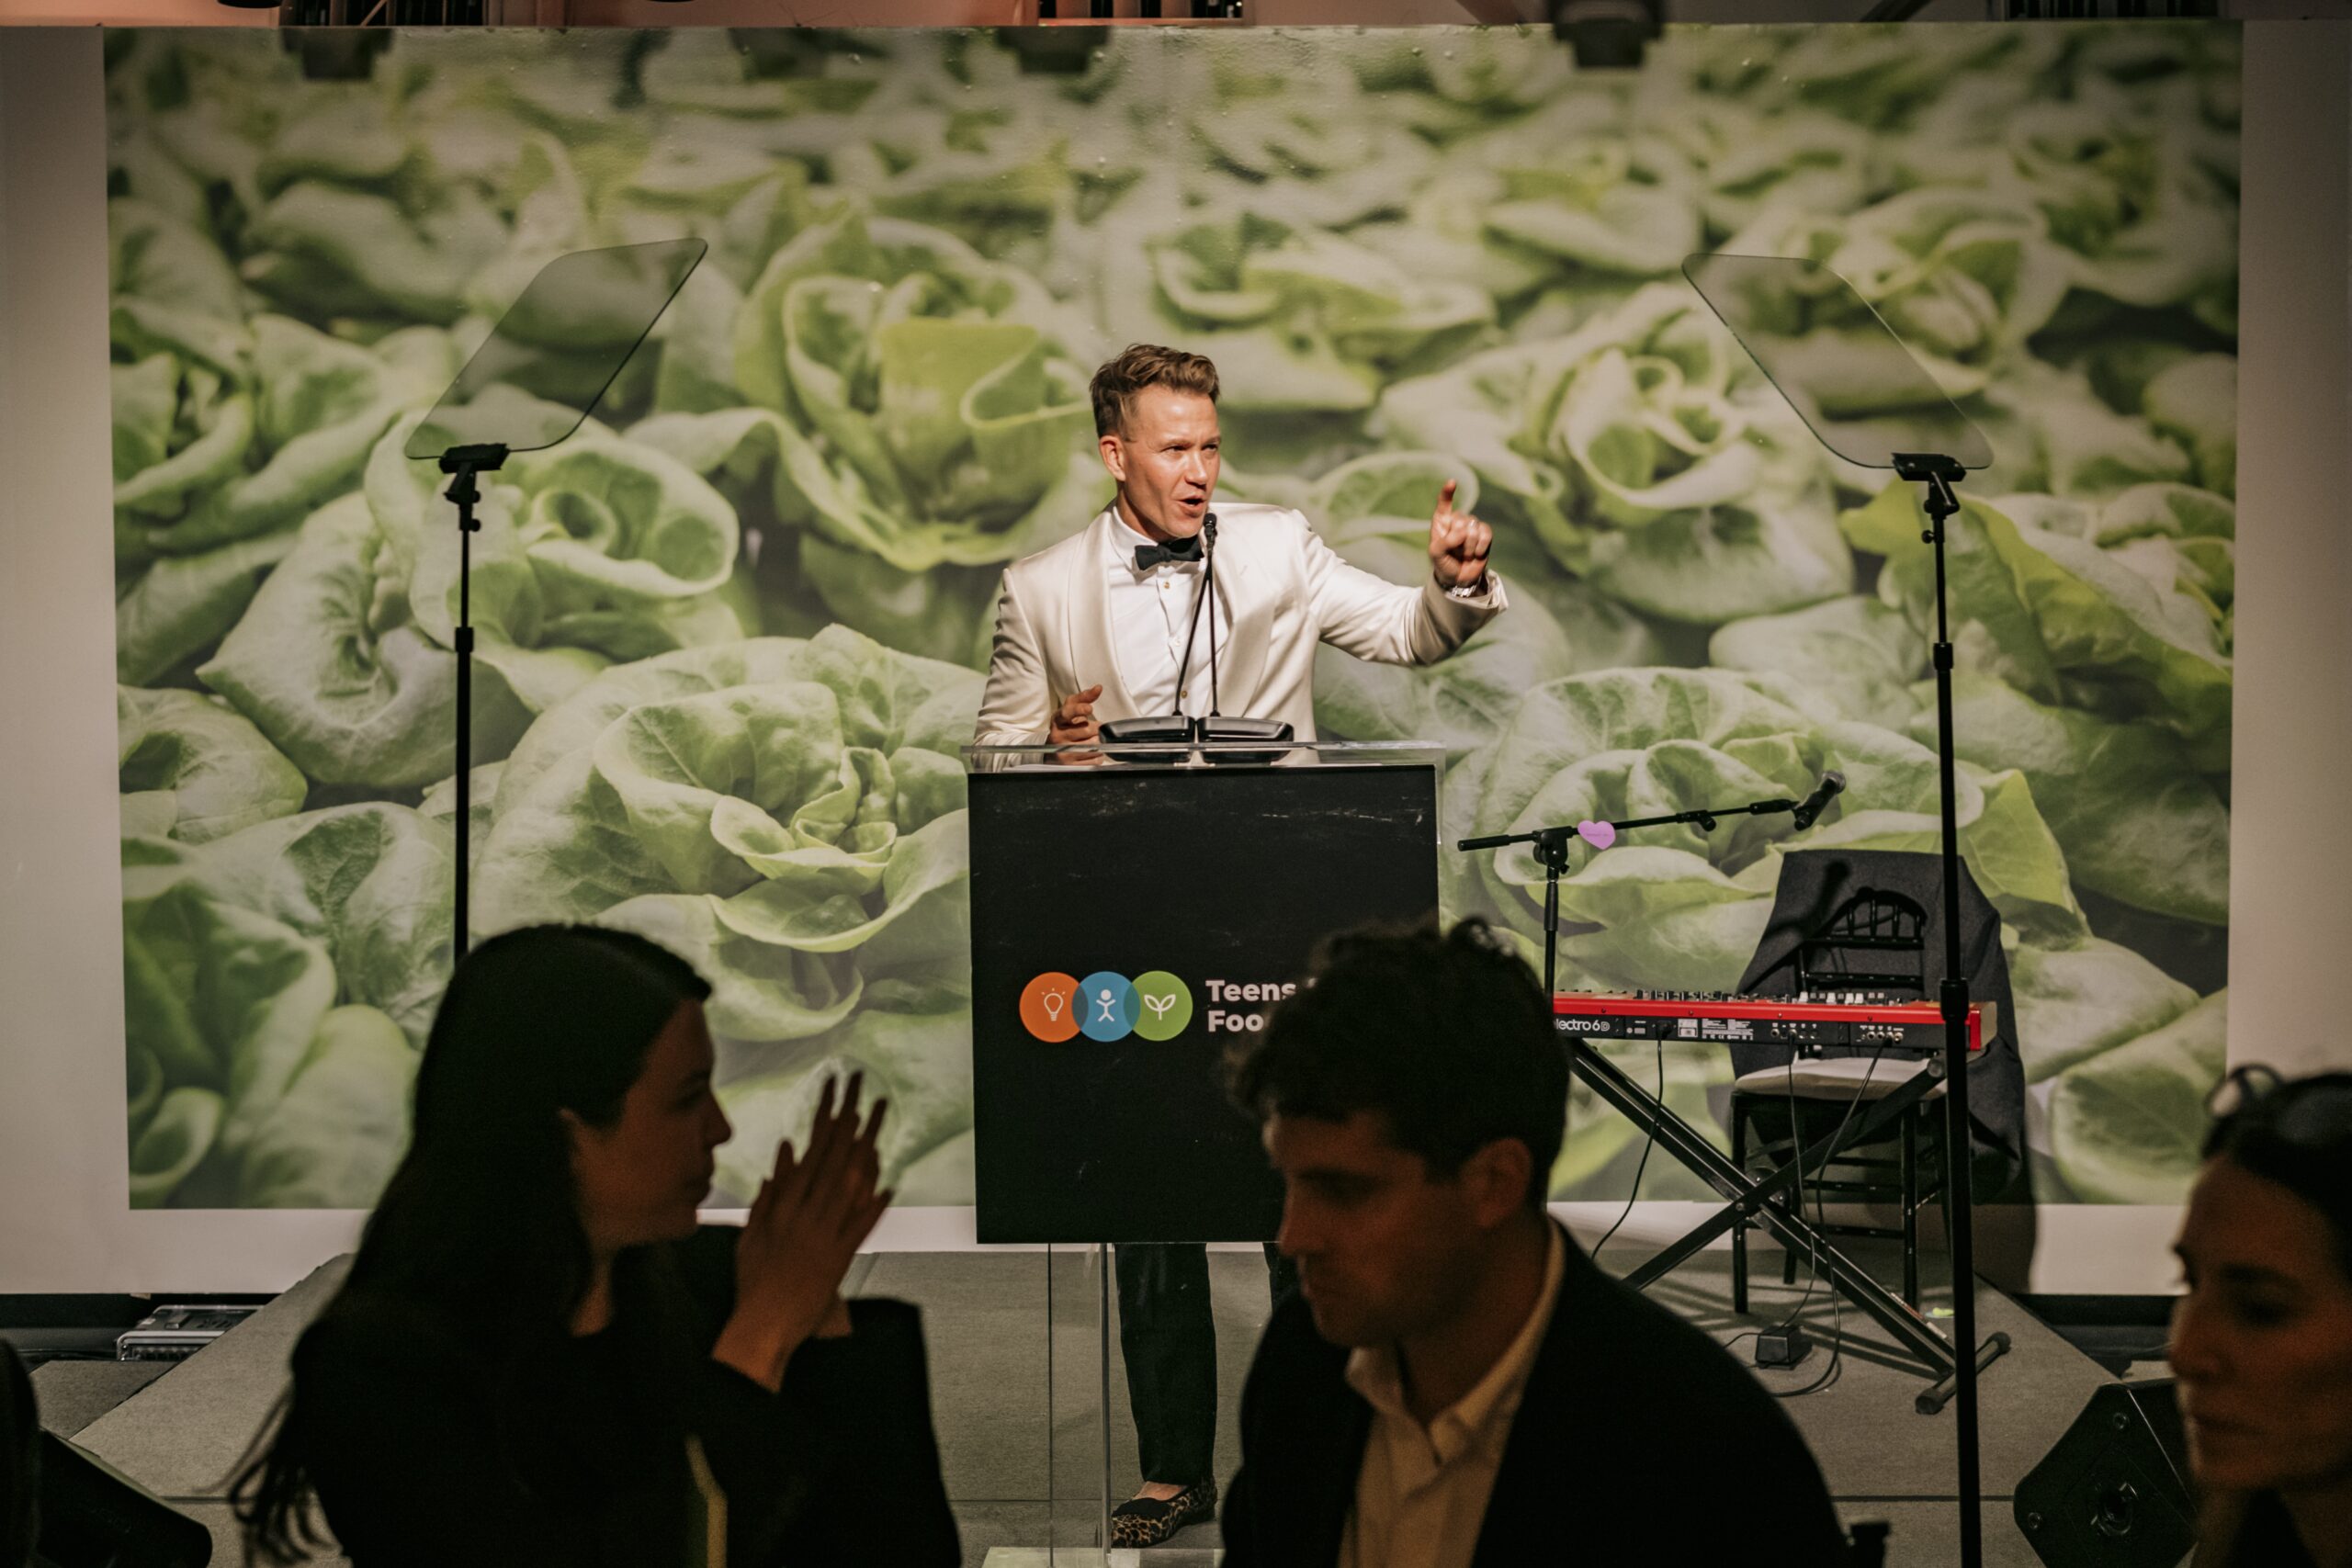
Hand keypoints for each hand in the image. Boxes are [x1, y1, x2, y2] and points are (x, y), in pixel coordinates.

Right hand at [716, 1073, 890, 1389]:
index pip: (810, 1154)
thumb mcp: (751, 1232)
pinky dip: (874, 1207)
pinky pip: (860, 1229)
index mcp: (783, 1206)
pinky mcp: (838, 1260)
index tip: (839, 1096)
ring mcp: (823, 1236)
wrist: (761, 1325)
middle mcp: (804, 1216)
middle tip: (868, 1095)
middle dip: (853, 1124)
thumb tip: (785, 1153)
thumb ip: (769, 1192)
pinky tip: (889, 1186)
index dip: (827, 1122)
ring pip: (849, 1187)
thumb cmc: (753, 1282)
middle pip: (834, 1161)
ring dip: (868, 1154)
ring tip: (881, 1126)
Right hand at [1049, 683, 1106, 765]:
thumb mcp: (1069, 710)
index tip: (1089, 708)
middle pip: (1087, 729)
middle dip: (1095, 729)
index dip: (1079, 710)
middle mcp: (1058, 735)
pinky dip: (1098, 755)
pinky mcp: (1069, 766)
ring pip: (1092, 745)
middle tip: (1092, 730)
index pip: (1068, 713)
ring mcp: (1062, 752)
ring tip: (1090, 740)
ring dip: (1097, 742)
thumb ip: (1084, 698)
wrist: (1050, 749)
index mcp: (1058, 719)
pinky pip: (1094, 760)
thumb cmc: (1065, 726)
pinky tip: (1090, 752)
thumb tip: (1098, 688)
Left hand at [1427, 479, 1492, 590]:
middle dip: (1458, 540)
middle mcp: (1457, 521)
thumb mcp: (1436, 554)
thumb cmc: (1444, 563)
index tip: (1452, 482)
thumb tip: (1463, 532)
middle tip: (1455, 552)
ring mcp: (1472, 526)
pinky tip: (1477, 554)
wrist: (1459, 578)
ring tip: (1464, 555)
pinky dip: (1481, 546)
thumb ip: (1444, 542)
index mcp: (1441, 522)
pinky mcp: (1485, 534)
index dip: (1447, 493)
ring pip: (1474, 527)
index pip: (1444, 504)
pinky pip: (1486, 533)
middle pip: (1461, 520)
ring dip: (1468, 546)